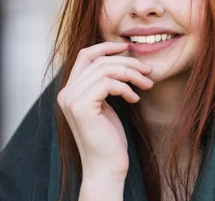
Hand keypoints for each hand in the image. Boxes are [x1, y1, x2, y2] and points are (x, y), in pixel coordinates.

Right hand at [57, 42, 153, 179]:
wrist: (106, 167)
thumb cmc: (109, 138)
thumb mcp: (106, 105)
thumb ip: (105, 84)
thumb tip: (122, 60)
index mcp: (70, 90)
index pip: (85, 55)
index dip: (106, 47)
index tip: (127, 47)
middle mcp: (66, 93)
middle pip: (99, 61)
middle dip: (128, 62)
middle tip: (148, 70)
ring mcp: (71, 99)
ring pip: (106, 70)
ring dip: (131, 75)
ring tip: (146, 86)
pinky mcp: (81, 107)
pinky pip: (108, 83)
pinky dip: (126, 88)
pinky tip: (134, 100)